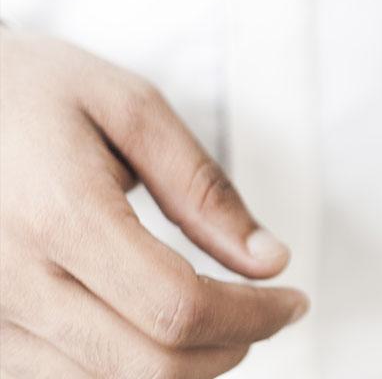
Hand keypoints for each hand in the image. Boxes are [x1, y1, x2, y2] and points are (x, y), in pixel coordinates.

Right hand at [0, 30, 307, 377]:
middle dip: (230, 346)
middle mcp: (9, 282)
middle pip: (148, 366)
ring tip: (222, 313)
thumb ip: (202, 189)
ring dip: (186, 365)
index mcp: (57, 214)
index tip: (293, 300)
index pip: (178, 308)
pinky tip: (159, 324)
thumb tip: (270, 262)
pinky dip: (132, 367)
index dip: (252, 316)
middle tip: (266, 311)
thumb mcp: (130, 110)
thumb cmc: (35, 91)